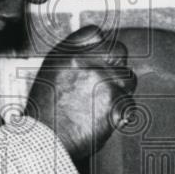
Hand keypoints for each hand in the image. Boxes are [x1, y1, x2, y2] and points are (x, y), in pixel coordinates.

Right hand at [26, 25, 136, 159]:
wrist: (46, 139)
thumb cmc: (44, 112)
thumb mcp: (50, 73)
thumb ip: (73, 59)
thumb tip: (95, 53)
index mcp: (67, 53)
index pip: (96, 34)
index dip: (99, 47)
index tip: (99, 58)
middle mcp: (86, 62)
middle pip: (118, 51)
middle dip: (116, 66)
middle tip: (106, 81)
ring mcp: (104, 81)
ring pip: (129, 77)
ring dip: (121, 89)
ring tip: (102, 103)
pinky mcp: (116, 103)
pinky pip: (129, 102)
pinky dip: (120, 112)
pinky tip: (103, 117)